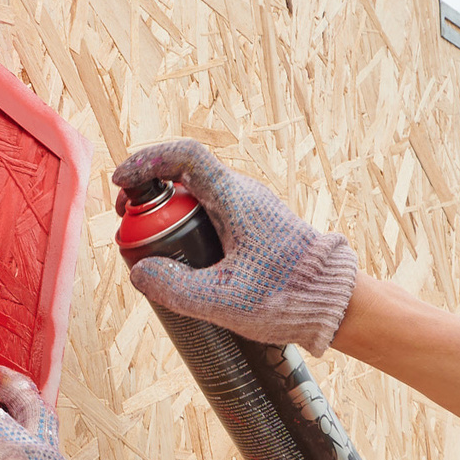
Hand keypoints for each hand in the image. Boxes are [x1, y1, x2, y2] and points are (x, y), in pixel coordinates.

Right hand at [113, 139, 358, 352]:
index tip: (122, 184)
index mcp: (235, 198)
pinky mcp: (256, 230)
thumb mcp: (224, 299)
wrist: (337, 303)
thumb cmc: (287, 296)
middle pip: (184, 176)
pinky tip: (182, 261)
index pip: (185, 156)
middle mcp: (243, 195)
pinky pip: (213, 216)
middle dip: (149, 194)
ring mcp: (251, 211)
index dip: (147, 161)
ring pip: (198, 198)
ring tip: (150, 249)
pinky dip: (188, 228)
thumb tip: (139, 273)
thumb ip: (175, 287)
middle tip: (128, 225)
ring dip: (168, 215)